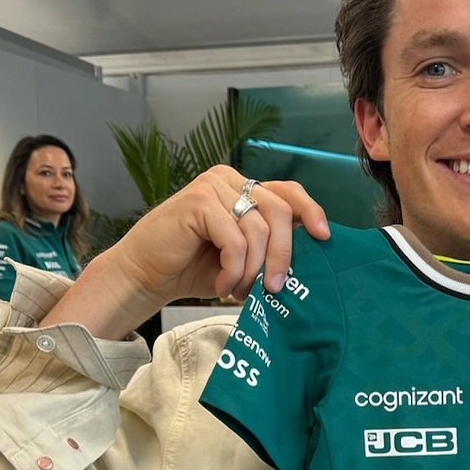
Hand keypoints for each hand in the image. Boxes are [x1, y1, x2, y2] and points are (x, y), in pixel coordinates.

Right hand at [52, 171, 330, 338]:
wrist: (146, 275)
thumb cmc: (195, 268)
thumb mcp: (243, 258)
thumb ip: (268, 248)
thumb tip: (309, 258)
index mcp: (243, 188)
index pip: (288, 191)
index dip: (310, 211)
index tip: (323, 237)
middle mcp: (230, 180)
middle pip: (280, 211)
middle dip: (282, 255)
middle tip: (275, 288)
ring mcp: (214, 187)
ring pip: (258, 230)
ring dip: (252, 270)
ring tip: (237, 289)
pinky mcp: (199, 202)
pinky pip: (235, 240)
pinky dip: (233, 270)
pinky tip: (222, 284)